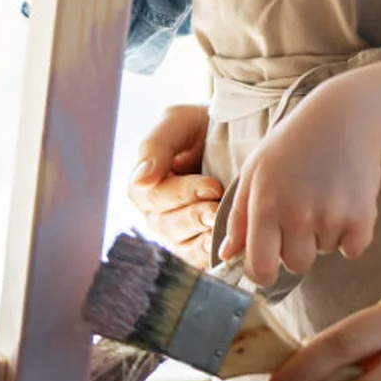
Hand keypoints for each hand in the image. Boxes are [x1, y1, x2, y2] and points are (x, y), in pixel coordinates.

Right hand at [128, 103, 222, 269]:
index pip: (154, 197)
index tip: (211, 186)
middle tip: (217, 209)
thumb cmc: (202, 125)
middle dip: (194, 217)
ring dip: (203, 238)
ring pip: (182, 244)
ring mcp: (177, 231)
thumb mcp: (178, 122)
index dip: (182, 194)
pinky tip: (225, 248)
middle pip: (167, 225)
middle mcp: (157, 212)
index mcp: (145, 184)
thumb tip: (142, 179)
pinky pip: (198, 258)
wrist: (239, 131)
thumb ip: (157, 146)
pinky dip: (210, 255)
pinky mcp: (198, 244)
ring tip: (223, 227)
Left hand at [218, 71, 380, 287]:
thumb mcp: (256, 171)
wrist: (347, 117)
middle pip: (297, 265)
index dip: (263, 271)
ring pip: (325, 252)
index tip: (269, 263)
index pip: (260, 268)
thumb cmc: (295, 142)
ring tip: (326, 196)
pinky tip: (347, 204)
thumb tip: (226, 256)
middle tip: (303, 215)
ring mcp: (331, 215)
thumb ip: (239, 217)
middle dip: (298, 248)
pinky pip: (354, 248)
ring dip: (325, 234)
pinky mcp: (362, 215)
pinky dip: (352, 234)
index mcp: (266, 205)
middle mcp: (298, 214)